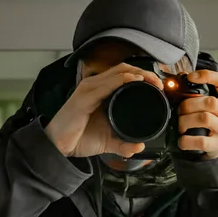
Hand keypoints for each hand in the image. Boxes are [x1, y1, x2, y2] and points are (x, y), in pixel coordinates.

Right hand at [44, 62, 163, 157]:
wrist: (58, 148)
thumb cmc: (78, 138)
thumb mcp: (107, 141)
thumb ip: (123, 144)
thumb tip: (138, 147)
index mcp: (100, 90)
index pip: (124, 73)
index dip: (143, 75)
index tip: (159, 86)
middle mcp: (94, 85)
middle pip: (124, 68)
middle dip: (145, 72)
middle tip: (160, 83)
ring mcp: (89, 89)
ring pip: (118, 72)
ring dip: (138, 74)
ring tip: (153, 81)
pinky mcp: (84, 98)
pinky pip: (107, 84)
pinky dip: (123, 80)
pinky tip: (135, 81)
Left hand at [177, 70, 217, 159]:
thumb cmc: (214, 125)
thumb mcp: (214, 110)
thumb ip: (201, 96)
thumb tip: (181, 78)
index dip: (207, 76)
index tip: (190, 77)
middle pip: (210, 102)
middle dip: (188, 105)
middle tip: (180, 111)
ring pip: (204, 118)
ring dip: (185, 121)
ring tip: (181, 125)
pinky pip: (201, 141)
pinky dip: (187, 140)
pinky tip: (182, 140)